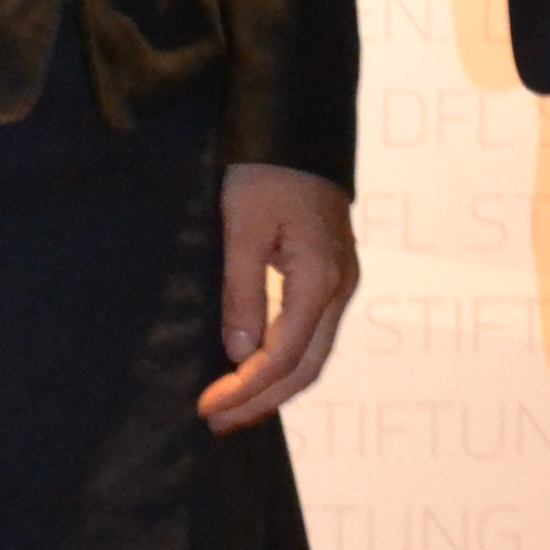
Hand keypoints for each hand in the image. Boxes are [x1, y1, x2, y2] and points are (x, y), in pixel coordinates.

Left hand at [202, 166, 359, 428]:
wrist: (295, 128)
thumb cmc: (265, 170)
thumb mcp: (242, 228)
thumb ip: (242, 292)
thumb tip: (238, 353)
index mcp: (320, 279)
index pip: (284, 355)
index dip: (246, 388)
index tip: (208, 407)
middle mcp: (340, 288)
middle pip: (306, 367)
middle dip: (262, 400)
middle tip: (217, 422)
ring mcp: (341, 282)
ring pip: (313, 354)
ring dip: (274, 386)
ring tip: (233, 408)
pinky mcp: (331, 274)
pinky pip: (312, 333)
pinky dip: (285, 361)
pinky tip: (256, 369)